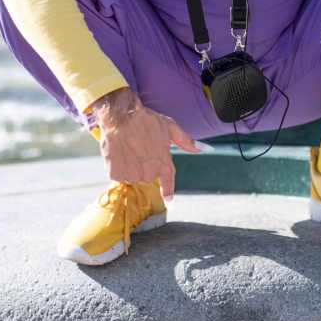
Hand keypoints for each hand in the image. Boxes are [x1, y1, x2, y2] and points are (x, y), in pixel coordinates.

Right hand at [90, 87, 203, 201]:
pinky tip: (117, 151)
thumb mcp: (170, 127)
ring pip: (130, 175)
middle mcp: (149, 173)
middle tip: (138, 148)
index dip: (168, 194)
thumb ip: (186, 141)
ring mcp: (132, 175)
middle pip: (145, 176)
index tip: (170, 203)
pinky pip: (117, 174)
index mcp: (163, 164)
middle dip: (142, 165)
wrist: (122, 116)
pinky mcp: (116, 174)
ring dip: (128, 166)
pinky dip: (115, 165)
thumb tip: (205, 148)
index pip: (168, 184)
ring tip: (127, 147)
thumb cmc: (146, 120)